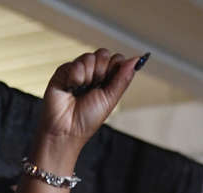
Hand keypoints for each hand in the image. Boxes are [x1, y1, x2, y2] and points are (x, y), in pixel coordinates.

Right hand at [32, 49, 141, 174]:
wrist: (66, 128)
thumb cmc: (88, 119)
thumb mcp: (111, 98)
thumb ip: (123, 78)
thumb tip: (137, 59)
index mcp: (107, 80)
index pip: (117, 59)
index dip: (116, 67)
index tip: (110, 82)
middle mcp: (93, 73)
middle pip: (104, 54)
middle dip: (102, 71)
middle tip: (95, 87)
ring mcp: (78, 70)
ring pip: (90, 57)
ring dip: (88, 76)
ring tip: (81, 90)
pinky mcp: (64, 70)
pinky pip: (75, 63)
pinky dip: (75, 77)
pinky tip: (71, 88)